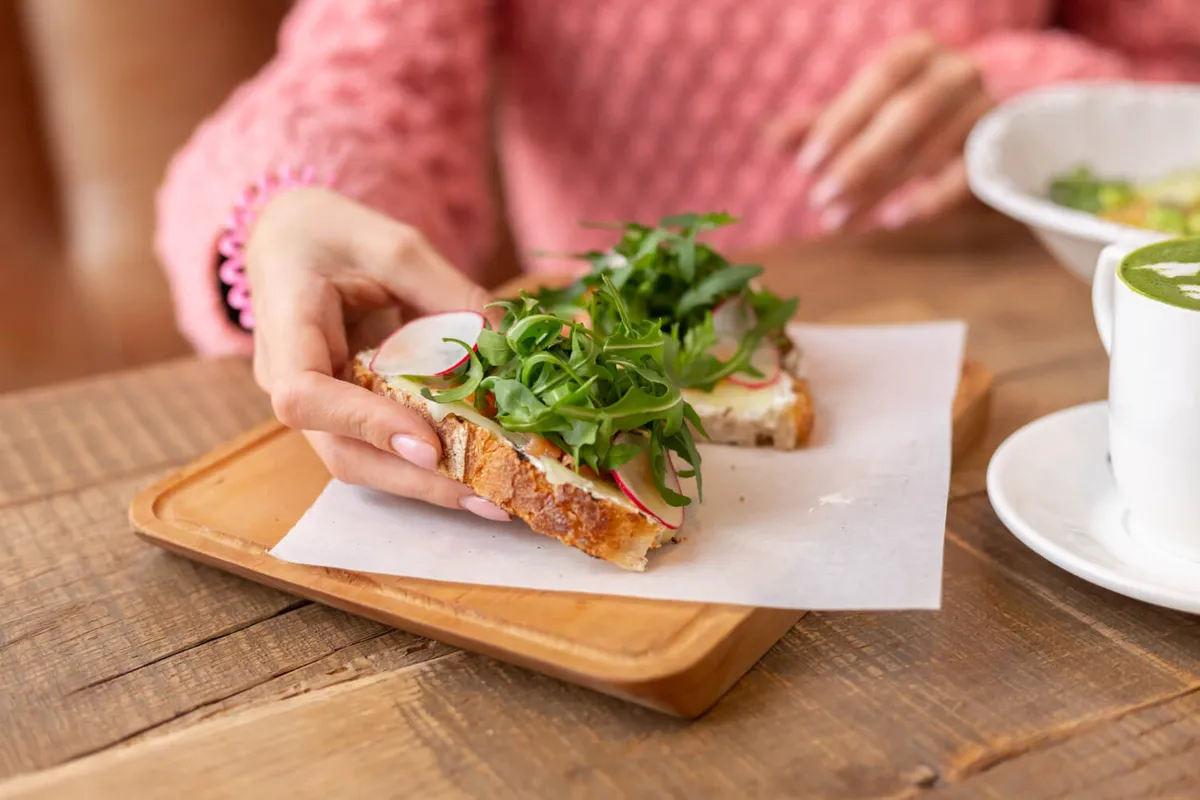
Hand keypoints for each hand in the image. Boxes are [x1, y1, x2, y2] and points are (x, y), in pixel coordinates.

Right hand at [246, 187, 509, 520]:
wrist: (289, 235)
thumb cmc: (332, 231)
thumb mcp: (395, 245)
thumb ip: (448, 295)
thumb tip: (510, 346)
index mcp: (285, 325)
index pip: (306, 395)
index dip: (366, 426)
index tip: (429, 446)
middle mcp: (286, 378)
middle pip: (339, 451)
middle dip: (415, 481)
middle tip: (486, 498)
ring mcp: (312, 403)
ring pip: (360, 460)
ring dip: (425, 485)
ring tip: (491, 500)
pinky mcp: (340, 411)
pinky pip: (377, 446)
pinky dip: (424, 465)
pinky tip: (473, 477)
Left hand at [768, 33, 992, 230]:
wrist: (988, 129)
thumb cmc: (910, 118)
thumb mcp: (864, 115)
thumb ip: (820, 124)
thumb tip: (769, 138)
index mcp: (919, 53)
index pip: (879, 78)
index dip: (841, 120)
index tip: (806, 163)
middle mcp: (958, 72)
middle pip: (907, 113)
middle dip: (859, 159)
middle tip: (819, 199)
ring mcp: (984, 110)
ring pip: (931, 148)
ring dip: (879, 188)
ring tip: (838, 220)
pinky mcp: (1000, 151)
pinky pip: (964, 176)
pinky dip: (926, 200)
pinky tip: (890, 220)